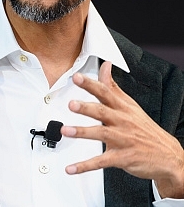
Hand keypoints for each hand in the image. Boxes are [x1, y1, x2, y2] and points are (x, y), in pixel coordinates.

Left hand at [62, 61, 183, 198]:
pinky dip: (85, 166)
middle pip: (103, 112)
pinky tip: (71, 168)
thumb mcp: (129, 105)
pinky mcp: (122, 158)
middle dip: (86, 108)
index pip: (105, 93)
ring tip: (65, 131)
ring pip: (101, 135)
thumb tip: (105, 66)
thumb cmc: (143, 128)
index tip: (77, 77)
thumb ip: (113, 86)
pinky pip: (101, 162)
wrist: (168, 155)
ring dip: (82, 133)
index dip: (91, 84)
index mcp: (122, 108)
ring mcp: (123, 140)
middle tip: (71, 104)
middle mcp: (122, 122)